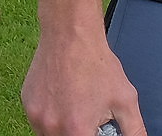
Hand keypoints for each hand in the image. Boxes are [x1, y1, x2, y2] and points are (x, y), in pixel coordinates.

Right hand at [21, 31, 146, 135]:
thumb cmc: (97, 64)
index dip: (93, 134)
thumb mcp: (125, 98)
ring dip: (64, 126)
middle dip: (79, 131)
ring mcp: (36, 117)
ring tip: (77, 102)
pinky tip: (64, 96)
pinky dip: (52, 114)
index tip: (96, 128)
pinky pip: (39, 120)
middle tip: (88, 114)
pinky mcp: (27, 106)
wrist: (71, 35)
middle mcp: (52, 127)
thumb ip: (134, 129)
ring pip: (51, 134)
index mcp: (76, 130)